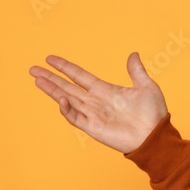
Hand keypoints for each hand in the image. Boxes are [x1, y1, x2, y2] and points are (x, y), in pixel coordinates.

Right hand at [29, 53, 168, 152]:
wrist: (156, 135)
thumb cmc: (154, 113)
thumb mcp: (146, 86)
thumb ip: (136, 71)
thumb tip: (133, 54)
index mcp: (105, 90)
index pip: (79, 76)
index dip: (65, 67)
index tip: (50, 58)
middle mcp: (96, 102)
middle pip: (67, 87)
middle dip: (50, 78)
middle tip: (33, 69)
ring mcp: (93, 115)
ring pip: (67, 100)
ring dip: (52, 90)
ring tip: (37, 79)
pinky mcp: (94, 128)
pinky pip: (76, 118)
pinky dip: (67, 109)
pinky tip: (60, 99)